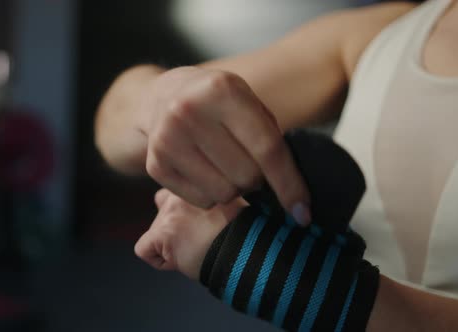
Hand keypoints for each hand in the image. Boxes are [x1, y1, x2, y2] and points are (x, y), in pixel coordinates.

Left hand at [135, 189, 246, 279]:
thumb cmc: (248, 230)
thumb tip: (213, 205)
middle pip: (163, 203)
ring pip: (156, 229)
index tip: (207, 221)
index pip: (181, 186)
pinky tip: (181, 262)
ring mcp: (169, 214)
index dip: (190, 208)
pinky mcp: (162, 235)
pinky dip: (160, 260)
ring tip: (194, 250)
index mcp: (198, 181)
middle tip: (197, 235)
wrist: (249, 249)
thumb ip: (216, 195)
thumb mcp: (235, 199)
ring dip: (169, 239)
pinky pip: (145, 250)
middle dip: (174, 219)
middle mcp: (180, 192)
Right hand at [140, 66, 310, 224]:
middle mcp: (189, 112)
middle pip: (246, 176)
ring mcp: (167, 139)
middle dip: (257, 180)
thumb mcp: (247, 102)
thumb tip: (296, 201)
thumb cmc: (218, 105)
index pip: (266, 148)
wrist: (164, 97)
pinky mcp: (155, 164)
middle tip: (249, 166)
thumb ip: (271, 139)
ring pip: (223, 193)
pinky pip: (201, 201)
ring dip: (234, 188)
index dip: (288, 183)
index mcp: (222, 90)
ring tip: (226, 168)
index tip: (303, 212)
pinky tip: (205, 172)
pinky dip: (211, 194)